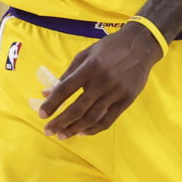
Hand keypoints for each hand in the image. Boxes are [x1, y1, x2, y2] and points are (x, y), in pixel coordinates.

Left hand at [39, 24, 164, 138]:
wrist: (140, 46)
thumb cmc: (108, 48)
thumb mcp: (85, 55)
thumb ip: (67, 75)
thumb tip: (47, 93)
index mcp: (89, 67)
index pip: (66, 89)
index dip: (52, 103)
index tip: (42, 114)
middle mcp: (102, 81)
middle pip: (78, 108)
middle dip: (61, 122)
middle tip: (48, 131)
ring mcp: (116, 92)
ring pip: (92, 117)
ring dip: (75, 129)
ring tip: (62, 135)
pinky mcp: (127, 100)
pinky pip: (108, 120)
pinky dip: (94, 129)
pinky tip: (83, 132)